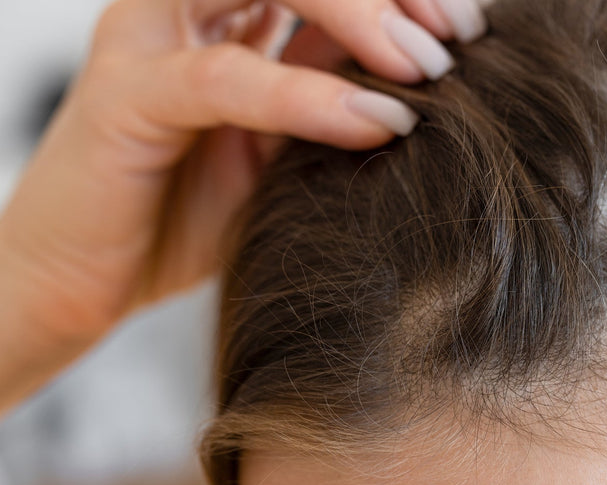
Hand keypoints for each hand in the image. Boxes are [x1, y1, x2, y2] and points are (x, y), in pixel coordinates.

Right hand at [0, 0, 482, 410]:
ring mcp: (150, 41)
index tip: (472, 29)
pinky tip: (377, 123)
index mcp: (232, 16)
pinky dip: (306, 98)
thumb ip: (338, 103)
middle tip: (456, 39)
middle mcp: (190, 11)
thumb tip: (434, 83)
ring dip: (356, 16)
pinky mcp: (125, 98)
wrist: (85, 285)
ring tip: (427, 69)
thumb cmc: (191, 219)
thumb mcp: (289, 153)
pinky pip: (226, 77)